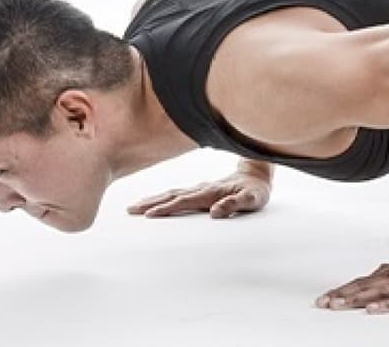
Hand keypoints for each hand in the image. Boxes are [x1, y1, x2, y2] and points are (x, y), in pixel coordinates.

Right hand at [125, 171, 271, 218]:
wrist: (258, 175)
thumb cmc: (255, 190)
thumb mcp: (252, 199)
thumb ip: (235, 204)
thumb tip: (215, 212)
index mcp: (212, 192)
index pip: (185, 201)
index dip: (167, 208)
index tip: (150, 214)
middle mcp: (202, 189)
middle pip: (172, 195)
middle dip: (151, 203)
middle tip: (130, 210)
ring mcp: (200, 188)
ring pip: (172, 193)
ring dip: (153, 199)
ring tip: (134, 206)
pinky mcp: (200, 190)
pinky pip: (177, 193)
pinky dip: (162, 197)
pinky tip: (153, 202)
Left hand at [316, 256, 388, 314]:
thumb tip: (373, 277)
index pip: (361, 282)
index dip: (343, 290)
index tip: (326, 297)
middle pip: (363, 287)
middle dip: (341, 295)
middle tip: (323, 303)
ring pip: (375, 293)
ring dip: (355, 299)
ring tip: (338, 305)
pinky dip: (384, 306)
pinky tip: (372, 310)